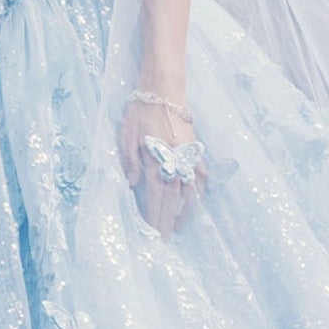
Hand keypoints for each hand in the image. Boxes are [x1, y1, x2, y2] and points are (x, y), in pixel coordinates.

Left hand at [120, 98, 206, 239]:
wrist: (164, 89)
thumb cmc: (141, 110)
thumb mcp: (127, 134)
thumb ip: (130, 161)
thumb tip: (133, 185)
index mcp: (156, 162)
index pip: (156, 199)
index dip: (156, 219)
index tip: (154, 236)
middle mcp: (174, 163)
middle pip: (173, 200)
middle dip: (168, 221)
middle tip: (166, 240)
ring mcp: (187, 157)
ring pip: (189, 191)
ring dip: (185, 211)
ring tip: (181, 227)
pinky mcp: (194, 149)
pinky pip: (200, 174)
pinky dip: (200, 188)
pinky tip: (198, 198)